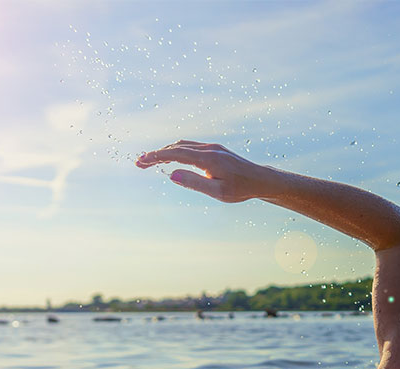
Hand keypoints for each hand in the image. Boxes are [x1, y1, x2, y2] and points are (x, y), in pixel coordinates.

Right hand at [135, 140, 267, 202]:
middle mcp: (209, 149)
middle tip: (139, 163)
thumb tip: (172, 174)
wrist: (260, 180)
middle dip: (156, 154)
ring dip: (166, 151)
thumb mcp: (218, 192)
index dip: (156, 156)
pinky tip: (170, 158)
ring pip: (183, 145)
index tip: (141, 162)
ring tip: (150, 161)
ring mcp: (213, 147)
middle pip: (176, 147)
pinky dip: (177, 151)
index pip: (176, 154)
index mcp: (208, 158)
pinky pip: (191, 147)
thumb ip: (195, 183)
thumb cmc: (241, 189)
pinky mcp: (216, 150)